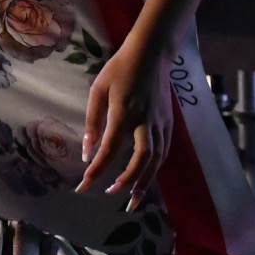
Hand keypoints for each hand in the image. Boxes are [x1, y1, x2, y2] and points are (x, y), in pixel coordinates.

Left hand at [78, 39, 172, 209]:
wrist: (150, 55)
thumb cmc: (119, 70)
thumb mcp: (98, 90)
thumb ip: (93, 120)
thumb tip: (88, 150)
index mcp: (123, 112)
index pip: (110, 148)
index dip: (98, 169)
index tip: (85, 184)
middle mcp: (145, 122)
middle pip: (141, 160)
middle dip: (127, 181)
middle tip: (112, 195)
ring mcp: (160, 124)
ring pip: (156, 160)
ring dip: (145, 181)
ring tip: (133, 199)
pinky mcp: (169, 124)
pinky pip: (164, 152)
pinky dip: (155, 168)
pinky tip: (146, 178)